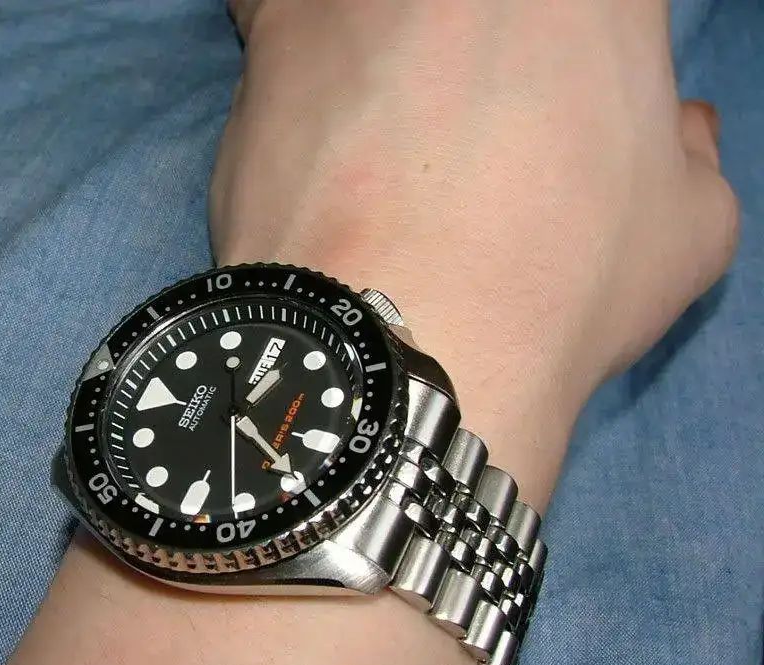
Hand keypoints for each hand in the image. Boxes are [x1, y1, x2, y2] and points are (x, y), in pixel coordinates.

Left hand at [212, 0, 738, 505]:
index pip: (576, 15)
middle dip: (461, 53)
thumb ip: (683, 154)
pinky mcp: (283, 25)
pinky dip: (286, 48)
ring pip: (369, 7)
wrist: (411, 340)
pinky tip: (302, 122)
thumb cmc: (563, 288)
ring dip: (372, 47)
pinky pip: (269, 8)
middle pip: (467, 8)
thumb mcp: (686, 231)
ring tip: (368, 138)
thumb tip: (672, 128)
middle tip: (449, 128)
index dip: (554, 67)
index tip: (530, 114)